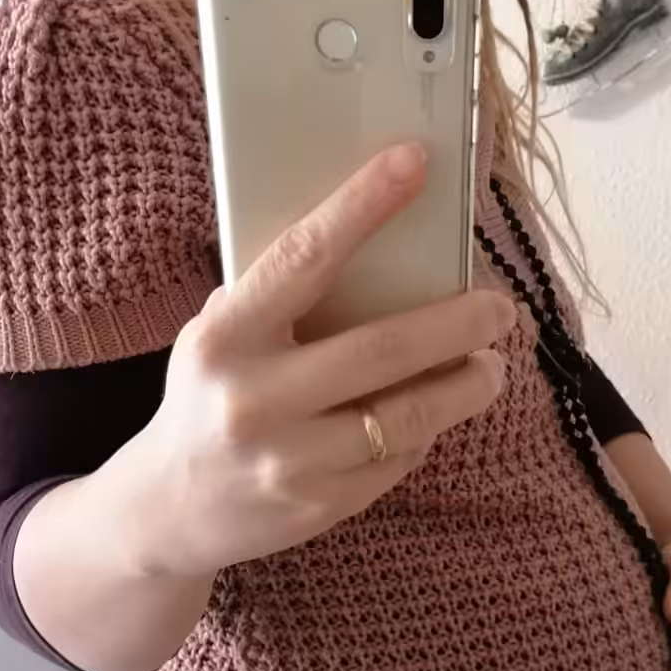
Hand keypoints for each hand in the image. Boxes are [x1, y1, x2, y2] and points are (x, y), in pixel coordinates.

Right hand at [133, 143, 516, 579]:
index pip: (303, 258)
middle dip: (457, 323)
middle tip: (500, 308)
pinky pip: (398, 460)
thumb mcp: (221, 336)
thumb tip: (386, 239)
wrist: (170, 508)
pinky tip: (436, 412)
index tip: (415, 163)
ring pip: (406, 415)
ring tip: (490, 364)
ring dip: (465, 385)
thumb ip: (282, 298)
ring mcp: (290, 460)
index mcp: (225, 337)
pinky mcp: (321, 506)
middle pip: (381, 349)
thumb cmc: (210, 396)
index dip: (362, 206)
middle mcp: (254, 399)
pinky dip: (427, 431)